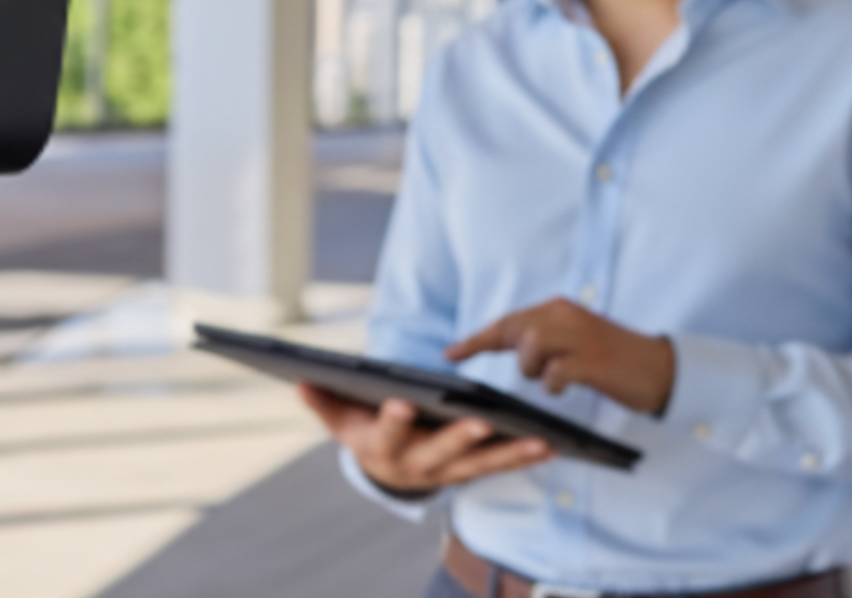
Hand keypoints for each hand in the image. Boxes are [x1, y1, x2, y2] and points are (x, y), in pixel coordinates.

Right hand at [297, 384, 551, 494]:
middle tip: (483, 422)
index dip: (394, 420)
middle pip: (441, 453)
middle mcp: (417, 465)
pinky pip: (499, 465)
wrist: (385, 471)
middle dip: (461, 438)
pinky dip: (523, 456)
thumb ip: (322, 400)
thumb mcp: (339, 418)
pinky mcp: (471, 470)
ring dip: (509, 454)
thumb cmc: (363, 431)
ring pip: (480, 464)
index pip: (387, 434)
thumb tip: (300, 379)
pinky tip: (551, 445)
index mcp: (383, 448)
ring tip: (539, 440)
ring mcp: (448, 471)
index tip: (402, 403)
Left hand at [446, 297, 676, 415]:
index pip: (508, 321)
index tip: (450, 353)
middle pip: (514, 329)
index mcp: (560, 309)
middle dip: (505, 352)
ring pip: (530, 347)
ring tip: (554, 378)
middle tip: (513, 371)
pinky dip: (554, 384)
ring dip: (534, 369)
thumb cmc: (613, 359)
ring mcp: (579, 337)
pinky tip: (567, 387)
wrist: (660, 369)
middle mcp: (566, 316)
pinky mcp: (592, 361)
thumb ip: (544, 339)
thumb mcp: (575, 340)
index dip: (477, 339)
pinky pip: (555, 373)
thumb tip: (509, 346)